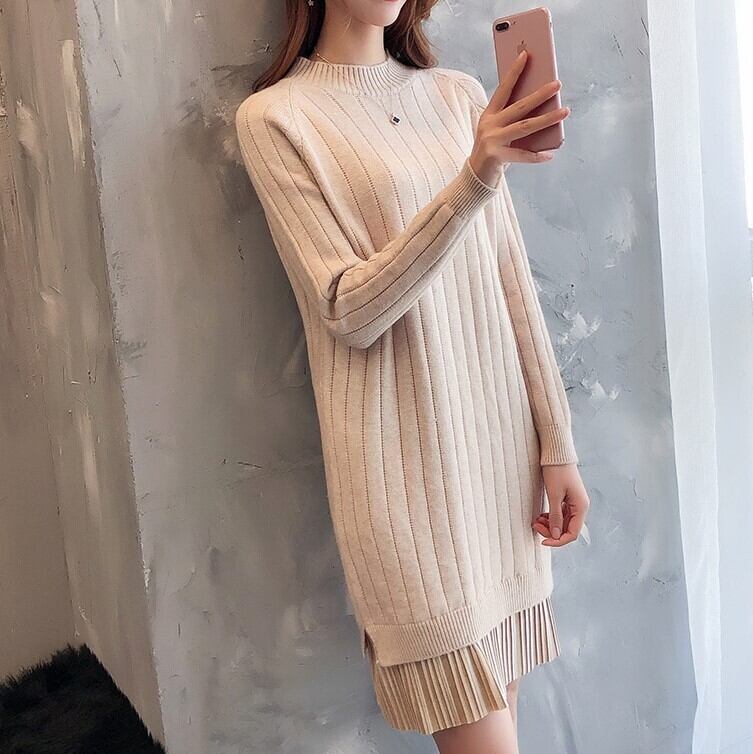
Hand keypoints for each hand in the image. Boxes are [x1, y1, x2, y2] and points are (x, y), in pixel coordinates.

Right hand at [469, 49, 570, 186]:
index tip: (526, 54)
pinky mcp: (496, 156)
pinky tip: (550, 154)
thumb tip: (542, 109)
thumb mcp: (498, 131)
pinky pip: (522, 155)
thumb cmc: (492, 150)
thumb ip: (514, 120)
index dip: (514, 72)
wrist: (474, 176)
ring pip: (525, 127)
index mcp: (489, 115)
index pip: (503, 89)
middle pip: (519, 107)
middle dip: (540, 94)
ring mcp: (492, 140)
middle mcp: (489, 125)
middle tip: (557, 84)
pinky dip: (537, 156)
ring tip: (565, 111)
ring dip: (547, 119)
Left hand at [532, 463, 588, 546]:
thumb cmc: (556, 471)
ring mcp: (573, 502)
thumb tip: (555, 535)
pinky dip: (550, 517)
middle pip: (567, 528)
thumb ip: (555, 516)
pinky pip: (560, 513)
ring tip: (536, 520)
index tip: (543, 541)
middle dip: (551, 531)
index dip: (558, 541)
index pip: (572, 533)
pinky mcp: (567, 498)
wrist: (556, 453)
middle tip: (535, 525)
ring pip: (562, 522)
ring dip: (549, 524)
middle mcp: (580, 506)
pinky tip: (541, 515)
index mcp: (581, 507)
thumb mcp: (554, 494)